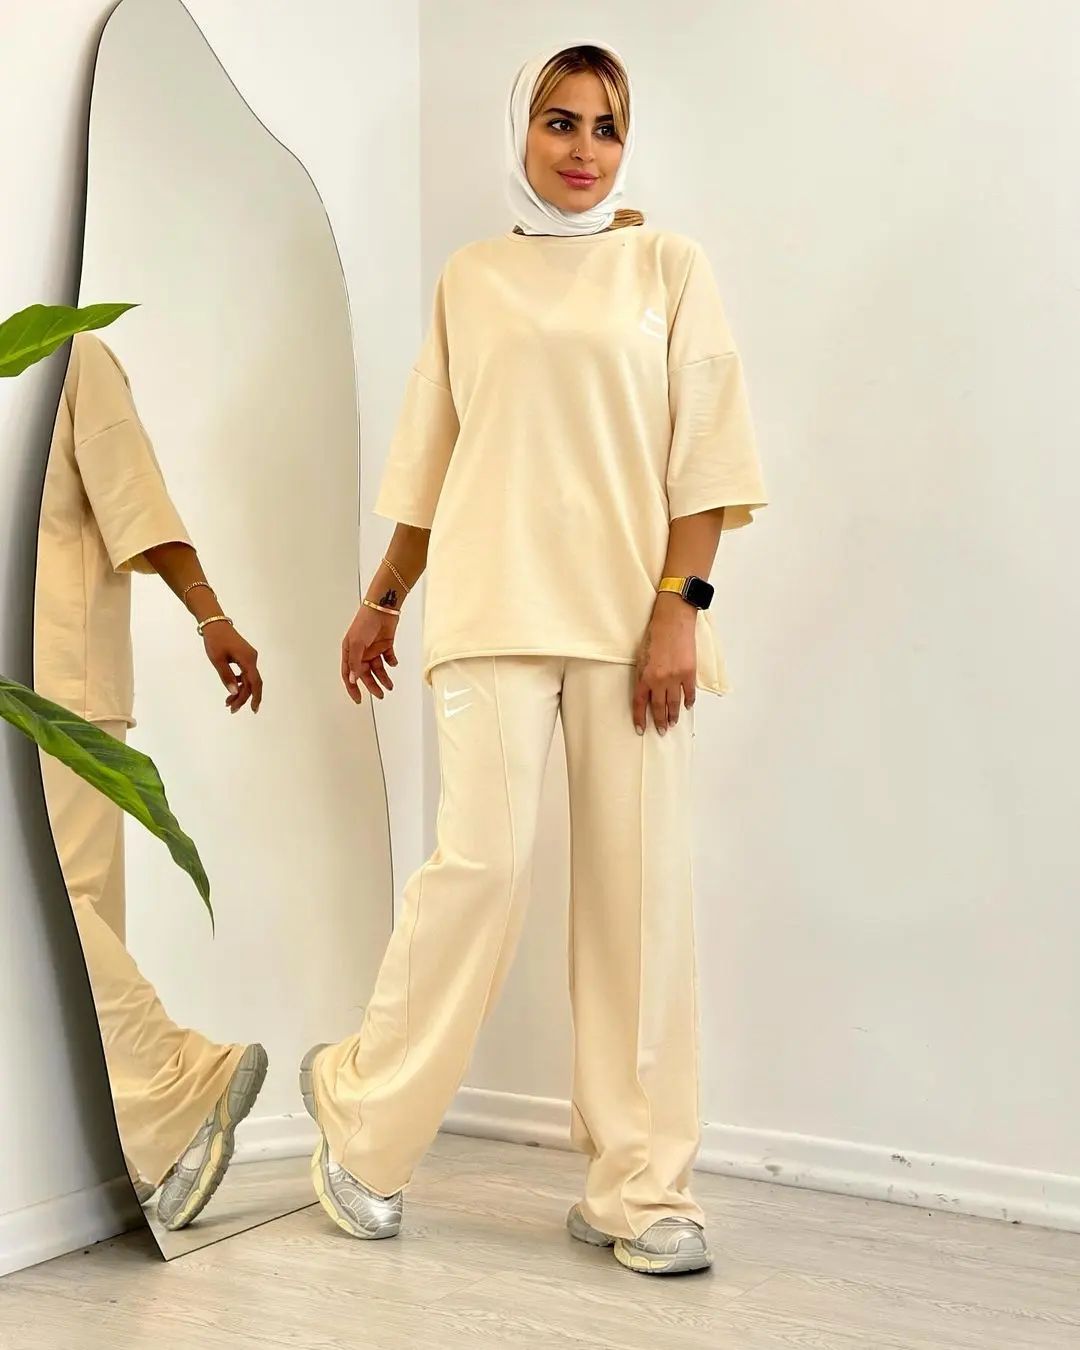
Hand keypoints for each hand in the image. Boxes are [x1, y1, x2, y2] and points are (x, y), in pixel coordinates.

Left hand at [202, 621, 262, 713]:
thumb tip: (234, 693)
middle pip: (251, 683)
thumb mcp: (218, 660)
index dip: (255, 697)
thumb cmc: (215, 640)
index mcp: (248, 659)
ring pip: (248, 679)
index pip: (255, 682)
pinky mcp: (245, 656)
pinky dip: (240, 683)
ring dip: (240, 691)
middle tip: (231, 709)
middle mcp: (252, 659)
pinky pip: (246, 673)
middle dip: (243, 698)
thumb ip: (227, 677)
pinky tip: (232, 688)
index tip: (253, 710)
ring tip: (228, 703)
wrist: (215, 624)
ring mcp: (249, 657)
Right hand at [342, 601, 399, 703]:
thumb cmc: (365, 622)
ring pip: (378, 669)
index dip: (352, 688)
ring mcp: (373, 649)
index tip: (358, 699)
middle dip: (372, 686)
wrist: (382, 608)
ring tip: (390, 686)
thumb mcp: (357, 644)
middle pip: (365, 674)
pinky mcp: (386, 645)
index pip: (349, 674)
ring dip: (384, 678)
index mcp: (350, 652)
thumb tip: (353, 679)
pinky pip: (389, 658)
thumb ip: (355, 663)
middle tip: (380, 695)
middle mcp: (361, 652)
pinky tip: (393, 662)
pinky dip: (391, 662)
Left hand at [632, 595, 695, 733]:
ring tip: (672, 724)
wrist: (672, 622)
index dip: (640, 718)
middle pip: (658, 707)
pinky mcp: (689, 673)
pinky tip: (687, 707)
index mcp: (644, 676)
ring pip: (674, 703)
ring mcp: (675, 678)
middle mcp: (659, 680)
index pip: (639, 703)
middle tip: (661, 730)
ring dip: (673, 715)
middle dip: (659, 721)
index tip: (641, 728)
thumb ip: (643, 675)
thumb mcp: (641, 657)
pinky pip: (689, 693)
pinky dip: (688, 701)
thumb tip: (646, 690)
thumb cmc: (655, 635)